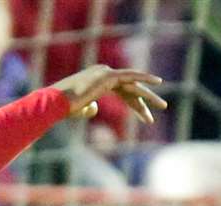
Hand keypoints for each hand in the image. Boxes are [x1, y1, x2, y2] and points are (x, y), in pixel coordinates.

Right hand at [50, 65, 165, 124]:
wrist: (57, 104)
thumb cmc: (64, 109)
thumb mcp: (78, 110)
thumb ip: (88, 108)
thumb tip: (95, 107)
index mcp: (97, 80)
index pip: (122, 91)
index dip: (135, 104)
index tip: (146, 117)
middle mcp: (103, 73)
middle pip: (130, 88)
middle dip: (145, 100)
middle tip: (161, 107)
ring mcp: (106, 73)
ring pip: (133, 84)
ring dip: (149, 95)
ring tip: (163, 106)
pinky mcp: (108, 76)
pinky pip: (130, 77)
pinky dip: (143, 79)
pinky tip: (157, 82)